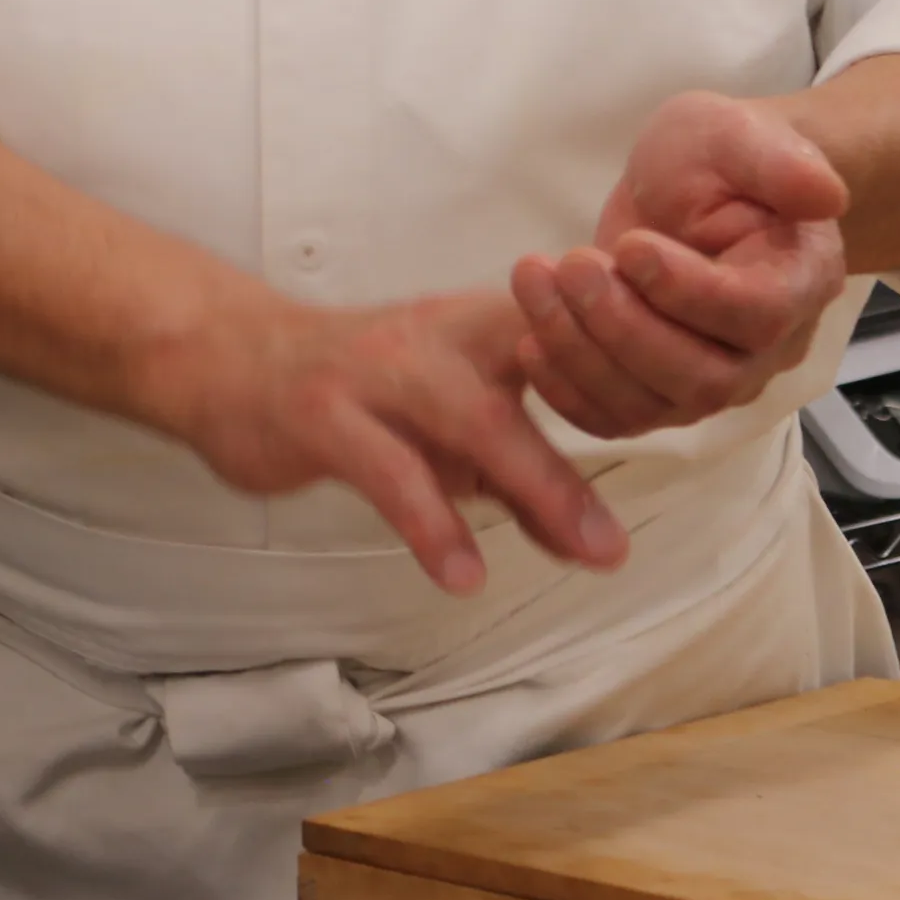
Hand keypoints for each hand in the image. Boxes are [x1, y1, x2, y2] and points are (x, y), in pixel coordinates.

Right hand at [142, 286, 626, 594]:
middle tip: (617, 546)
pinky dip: (431, 522)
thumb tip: (596, 543)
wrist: (226, 358)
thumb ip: (516, 482)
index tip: (673, 435)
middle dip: (578, 466)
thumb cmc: (355, 393)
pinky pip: (389, 469)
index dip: (627, 388)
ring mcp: (379, 370)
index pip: (573, 346)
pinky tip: (462, 571)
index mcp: (478, 328)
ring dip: (533, 485)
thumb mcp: (441, 431)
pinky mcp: (325, 411)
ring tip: (582, 552)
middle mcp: (437, 338)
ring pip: (468, 419)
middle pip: (529, 386)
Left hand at [514, 90, 848, 441]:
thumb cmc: (719, 160)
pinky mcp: (661, 394)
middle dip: (623, 326)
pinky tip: (530, 342)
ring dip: (583, 353)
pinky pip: (617, 420)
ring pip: (654, 405)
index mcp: (800, 281)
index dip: (687, 291)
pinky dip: (568, 393)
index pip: (754, 313)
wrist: (694, 190)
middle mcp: (767, 349)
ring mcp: (714, 380)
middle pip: (702, 376)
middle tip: (570, 265)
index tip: (629, 245)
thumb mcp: (737, 134)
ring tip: (535, 284)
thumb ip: (778, 161)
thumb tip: (826, 192)